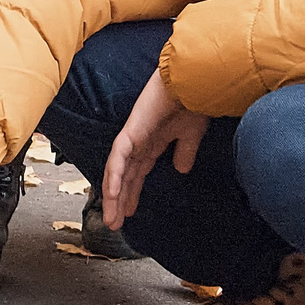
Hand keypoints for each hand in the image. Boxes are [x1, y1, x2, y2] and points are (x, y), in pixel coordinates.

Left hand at [100, 68, 208, 231]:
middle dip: (120, 200)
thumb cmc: (193, 101)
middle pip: (125, 176)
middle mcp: (139, 141)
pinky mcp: (131, 132)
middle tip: (115, 223)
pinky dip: (114, 177)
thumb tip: (181, 169)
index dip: (132, 192)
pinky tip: (111, 195)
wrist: (193, 82)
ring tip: (112, 219)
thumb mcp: (191, 134)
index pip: (137, 172)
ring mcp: (133, 136)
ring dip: (113, 196)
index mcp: (152, 142)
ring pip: (117, 172)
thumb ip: (184, 151)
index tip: (129, 212)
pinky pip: (118, 158)